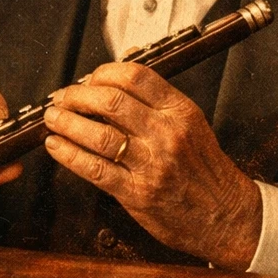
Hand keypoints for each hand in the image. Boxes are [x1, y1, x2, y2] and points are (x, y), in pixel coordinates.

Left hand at [43, 63, 261, 270]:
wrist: (224, 215)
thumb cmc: (203, 168)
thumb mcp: (190, 122)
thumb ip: (157, 96)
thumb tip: (125, 62)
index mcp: (180, 111)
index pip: (135, 77)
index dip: (103, 73)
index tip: (88, 79)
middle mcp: (166, 134)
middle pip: (112, 101)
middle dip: (77, 95)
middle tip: (63, 97)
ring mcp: (151, 164)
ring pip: (98, 134)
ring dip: (67, 123)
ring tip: (53, 118)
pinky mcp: (137, 193)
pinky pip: (95, 169)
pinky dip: (69, 155)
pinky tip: (56, 146)